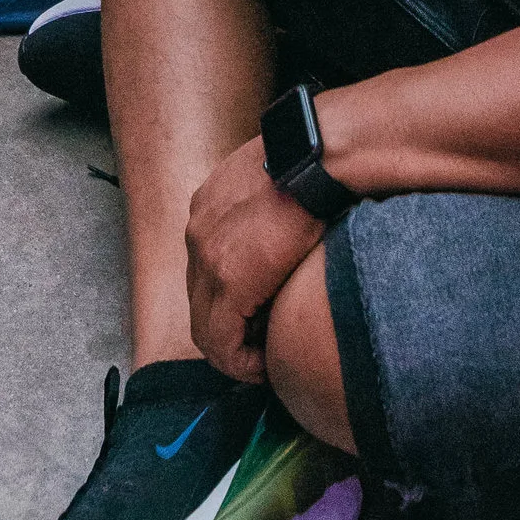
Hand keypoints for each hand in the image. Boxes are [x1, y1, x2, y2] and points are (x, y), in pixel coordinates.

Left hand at [185, 134, 325, 380]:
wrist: (320, 154)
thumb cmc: (316, 158)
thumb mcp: (279, 174)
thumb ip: (270, 201)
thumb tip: (290, 222)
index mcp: (211, 204)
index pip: (209, 268)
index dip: (233, 301)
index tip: (261, 317)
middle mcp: (199, 230)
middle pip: (202, 299)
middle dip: (230, 328)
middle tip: (264, 345)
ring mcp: (207, 256)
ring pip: (205, 326)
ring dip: (233, 349)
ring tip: (265, 361)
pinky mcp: (227, 281)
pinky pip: (219, 341)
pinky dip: (239, 361)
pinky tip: (264, 366)